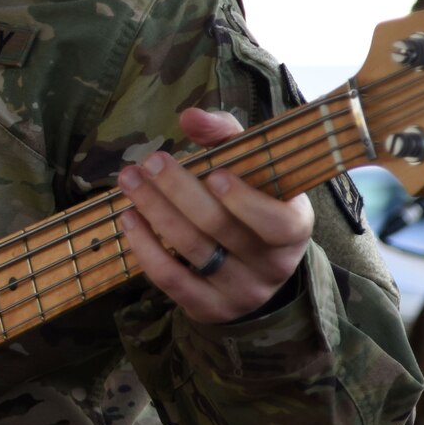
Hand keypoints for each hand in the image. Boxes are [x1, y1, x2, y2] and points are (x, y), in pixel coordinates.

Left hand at [118, 106, 313, 323]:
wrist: (255, 265)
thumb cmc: (252, 201)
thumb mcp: (253, 167)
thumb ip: (226, 136)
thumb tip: (190, 116)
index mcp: (295, 227)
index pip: (276, 222)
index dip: (244, 201)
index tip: (212, 173)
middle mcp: (273, 265)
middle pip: (221, 229)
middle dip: (179, 192)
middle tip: (150, 161)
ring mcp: (241, 291)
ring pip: (193, 251)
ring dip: (155, 211)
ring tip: (130, 180)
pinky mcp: (209, 308)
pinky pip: (172, 280)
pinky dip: (146, 248)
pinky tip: (128, 219)